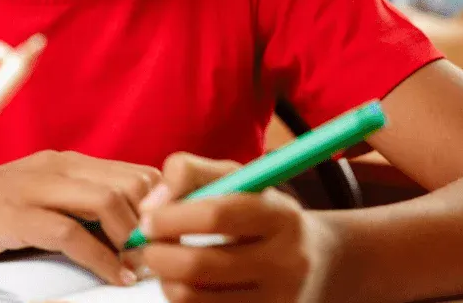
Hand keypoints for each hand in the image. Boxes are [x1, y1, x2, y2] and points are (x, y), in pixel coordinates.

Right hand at [0, 150, 161, 285]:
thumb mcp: (42, 203)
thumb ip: (80, 208)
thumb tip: (131, 234)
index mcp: (68, 162)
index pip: (135, 173)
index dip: (163, 203)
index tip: (175, 235)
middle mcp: (58, 166)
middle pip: (129, 184)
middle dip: (156, 221)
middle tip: (165, 255)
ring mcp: (36, 187)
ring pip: (107, 203)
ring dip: (133, 240)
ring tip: (145, 267)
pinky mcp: (15, 214)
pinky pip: (72, 234)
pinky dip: (102, 259)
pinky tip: (117, 277)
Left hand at [136, 153, 336, 302]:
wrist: (315, 261)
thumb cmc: (262, 211)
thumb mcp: (237, 178)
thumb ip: (190, 172)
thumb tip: (150, 206)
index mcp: (282, 215)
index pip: (218, 215)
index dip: (172, 217)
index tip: (147, 219)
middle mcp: (287, 261)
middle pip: (201, 265)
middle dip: (159, 255)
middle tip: (146, 246)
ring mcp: (278, 301)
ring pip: (195, 298)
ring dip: (166, 280)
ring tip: (164, 264)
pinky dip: (183, 299)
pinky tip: (185, 284)